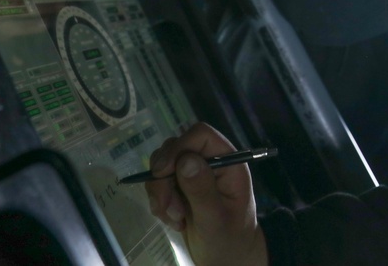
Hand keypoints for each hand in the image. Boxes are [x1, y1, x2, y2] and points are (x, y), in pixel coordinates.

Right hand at [145, 123, 267, 265]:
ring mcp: (194, 173)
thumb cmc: (229, 240)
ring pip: (163, 166)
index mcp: (228, 162)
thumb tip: (185, 160)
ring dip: (161, 194)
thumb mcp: (215, 219)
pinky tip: (175, 221)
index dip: (179, 148)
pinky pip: (159, 184)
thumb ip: (201, 190)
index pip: (200, 135)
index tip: (161, 172)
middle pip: (176, 149)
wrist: (226, 260)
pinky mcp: (180, 187)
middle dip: (164, 179)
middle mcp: (211, 161)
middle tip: (169, 208)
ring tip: (176, 218)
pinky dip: (160, 203)